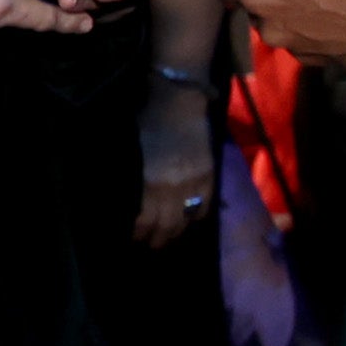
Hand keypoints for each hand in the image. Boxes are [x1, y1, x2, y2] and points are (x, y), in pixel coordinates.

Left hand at [131, 79, 214, 247]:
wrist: (179, 99)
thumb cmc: (149, 120)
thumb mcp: (137, 153)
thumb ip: (140, 180)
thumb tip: (136, 202)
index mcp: (152, 181)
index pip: (147, 219)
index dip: (140, 233)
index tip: (134, 238)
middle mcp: (175, 187)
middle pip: (168, 225)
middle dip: (159, 239)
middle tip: (152, 246)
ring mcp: (196, 182)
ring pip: (188, 219)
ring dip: (178, 232)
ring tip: (170, 238)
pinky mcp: (210, 175)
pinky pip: (206, 206)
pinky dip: (197, 217)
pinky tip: (191, 220)